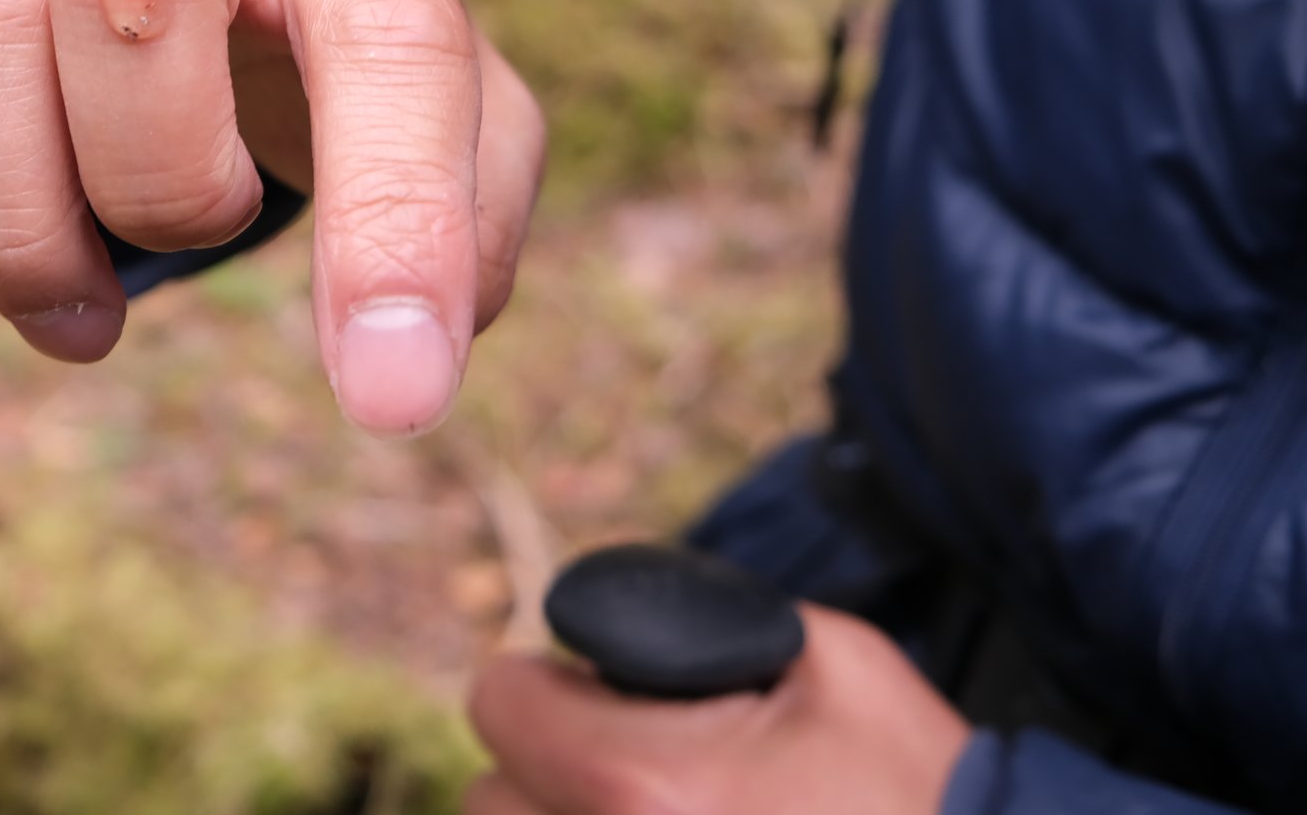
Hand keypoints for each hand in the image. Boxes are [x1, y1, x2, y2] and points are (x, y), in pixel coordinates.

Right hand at [0, 0, 546, 458]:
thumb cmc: (343, 48)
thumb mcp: (463, 112)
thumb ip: (466, 224)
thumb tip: (393, 365)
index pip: (384, 43)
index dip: (390, 222)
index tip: (388, 404)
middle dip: (160, 178)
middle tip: (204, 239)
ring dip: (26, 231)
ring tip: (91, 326)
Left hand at [465, 606, 970, 814]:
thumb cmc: (927, 793)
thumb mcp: (837, 665)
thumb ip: (712, 621)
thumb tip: (622, 627)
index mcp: (642, 783)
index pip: (499, 702)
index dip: (548, 687)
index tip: (595, 699)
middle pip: (490, 800)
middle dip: (547, 775)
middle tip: (634, 773)